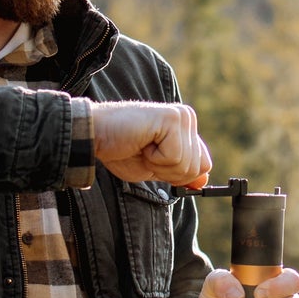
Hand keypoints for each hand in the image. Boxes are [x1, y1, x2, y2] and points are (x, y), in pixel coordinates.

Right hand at [90, 101, 211, 186]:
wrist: (95, 137)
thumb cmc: (121, 151)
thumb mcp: (156, 169)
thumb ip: (181, 173)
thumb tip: (203, 182)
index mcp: (186, 128)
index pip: (203, 164)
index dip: (181, 176)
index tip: (157, 165)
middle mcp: (187, 118)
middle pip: (197, 167)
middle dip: (168, 172)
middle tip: (145, 154)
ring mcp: (181, 116)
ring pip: (186, 164)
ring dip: (159, 165)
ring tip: (142, 147)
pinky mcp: (171, 118)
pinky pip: (174, 157)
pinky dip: (154, 159)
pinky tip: (141, 143)